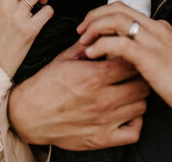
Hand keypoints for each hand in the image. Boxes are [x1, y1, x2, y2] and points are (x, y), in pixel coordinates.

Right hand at [8, 41, 148, 149]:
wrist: (29, 114)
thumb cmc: (46, 85)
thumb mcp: (65, 58)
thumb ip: (87, 45)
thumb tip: (101, 33)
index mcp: (93, 76)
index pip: (130, 63)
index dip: (132, 57)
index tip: (128, 55)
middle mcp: (102, 99)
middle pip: (141, 84)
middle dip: (139, 75)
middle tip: (132, 72)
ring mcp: (104, 121)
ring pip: (141, 106)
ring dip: (138, 97)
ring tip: (128, 90)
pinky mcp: (102, 139)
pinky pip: (134, 132)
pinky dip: (135, 122)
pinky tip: (127, 112)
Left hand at [78, 1, 171, 132]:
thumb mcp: (168, 60)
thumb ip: (148, 52)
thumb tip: (126, 55)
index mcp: (159, 27)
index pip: (125, 10)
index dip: (104, 15)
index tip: (91, 26)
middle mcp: (156, 28)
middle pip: (117, 8)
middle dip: (94, 16)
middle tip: (81, 30)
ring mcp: (153, 40)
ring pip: (116, 19)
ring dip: (95, 27)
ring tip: (83, 39)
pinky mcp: (150, 56)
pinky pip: (119, 42)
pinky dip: (101, 44)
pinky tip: (91, 53)